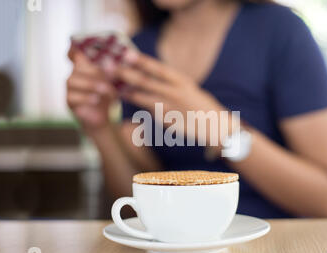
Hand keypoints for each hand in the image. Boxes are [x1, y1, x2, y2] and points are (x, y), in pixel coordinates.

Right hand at [66, 50, 116, 134]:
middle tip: (108, 77)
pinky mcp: (69, 102)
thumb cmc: (108, 96)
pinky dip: (84, 97)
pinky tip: (96, 99)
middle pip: (76, 67)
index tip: (78, 45)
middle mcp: (74, 75)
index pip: (74, 53)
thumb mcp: (113, 82)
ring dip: (90, 84)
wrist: (104, 118)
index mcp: (83, 67)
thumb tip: (113, 65)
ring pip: (71, 80)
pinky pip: (71, 97)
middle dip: (93, 71)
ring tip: (106, 90)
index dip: (74, 48)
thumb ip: (112, 72)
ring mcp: (69, 89)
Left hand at [115, 53, 230, 144]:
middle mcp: (175, 92)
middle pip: (147, 81)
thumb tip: (150, 74)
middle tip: (112, 68)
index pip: (158, 68)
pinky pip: (150, 111)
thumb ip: (170, 82)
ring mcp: (170, 108)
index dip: (142, 61)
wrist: (214, 126)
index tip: (127, 54)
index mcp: (182, 81)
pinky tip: (129, 100)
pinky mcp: (167, 121)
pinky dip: (139, 106)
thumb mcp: (188, 88)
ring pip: (144, 97)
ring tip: (115, 86)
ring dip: (128, 91)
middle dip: (128, 74)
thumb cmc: (200, 104)